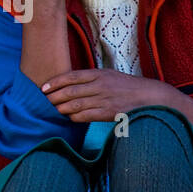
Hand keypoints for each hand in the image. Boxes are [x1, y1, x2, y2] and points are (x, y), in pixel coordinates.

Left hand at [42, 68, 176, 122]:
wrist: (149, 97)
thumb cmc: (127, 87)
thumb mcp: (110, 75)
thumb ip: (92, 78)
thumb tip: (71, 83)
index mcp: (99, 74)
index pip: (71, 76)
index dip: (55, 82)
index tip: (43, 88)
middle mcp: (99, 86)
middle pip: (69, 91)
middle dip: (54, 97)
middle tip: (43, 102)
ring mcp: (103, 100)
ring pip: (74, 105)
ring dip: (62, 109)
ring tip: (54, 111)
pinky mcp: (108, 113)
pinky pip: (85, 116)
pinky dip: (74, 117)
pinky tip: (70, 118)